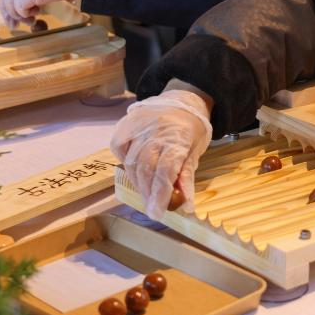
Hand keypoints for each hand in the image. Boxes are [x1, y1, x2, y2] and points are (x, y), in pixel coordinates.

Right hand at [110, 89, 212, 219]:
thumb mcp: (195, 152)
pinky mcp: (124, 125)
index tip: (157, 213)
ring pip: (131, 162)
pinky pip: (119, 149)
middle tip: (152, 208)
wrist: (182, 100)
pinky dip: (125, 164)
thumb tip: (186, 206)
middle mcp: (155, 132)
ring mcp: (137, 127)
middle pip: (146, 169)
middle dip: (148, 193)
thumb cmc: (192, 130)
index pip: (165, 171)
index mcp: (177, 139)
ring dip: (138, 183)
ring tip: (145, 195)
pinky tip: (134, 172)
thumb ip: (187, 178)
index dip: (160, 195)